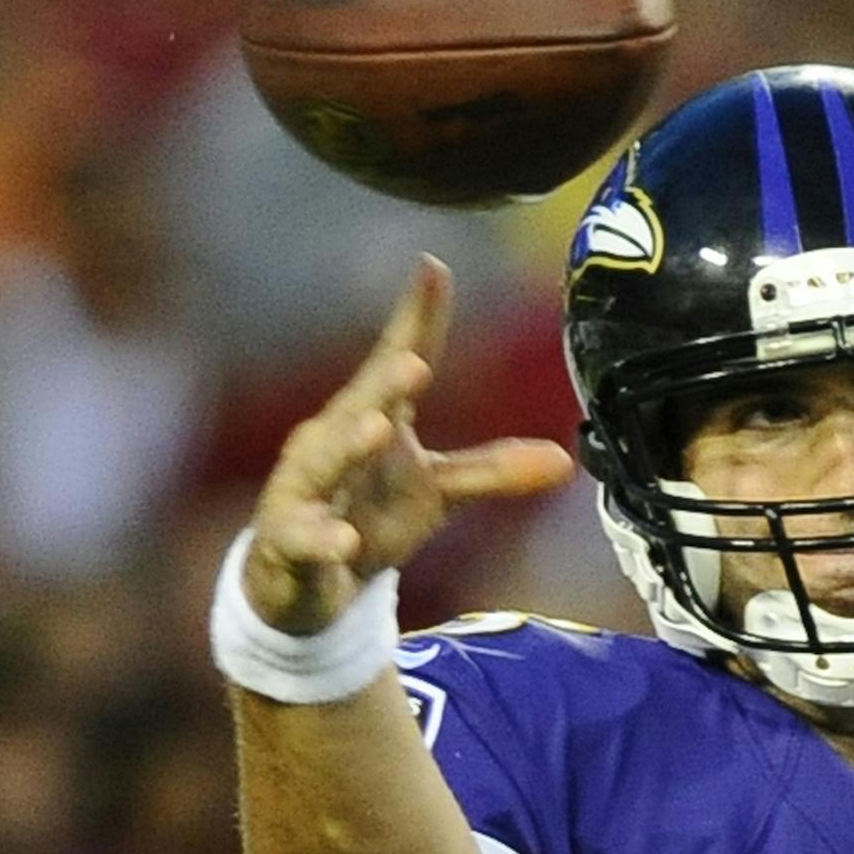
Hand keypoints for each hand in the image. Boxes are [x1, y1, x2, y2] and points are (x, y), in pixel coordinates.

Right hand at [244, 255, 575, 635]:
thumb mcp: (435, 495)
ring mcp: (304, 490)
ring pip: (323, 464)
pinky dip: (321, 538)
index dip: (415, 319)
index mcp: (370, 418)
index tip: (433, 268)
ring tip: (376, 428)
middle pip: (360, 405)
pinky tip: (344, 541)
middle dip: (384, 383)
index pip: (394, 362)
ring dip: (347, 446)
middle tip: (414, 360)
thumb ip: (491, 472)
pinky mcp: (288, 540)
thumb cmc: (366, 517)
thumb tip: (565, 461)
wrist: (300, 585)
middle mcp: (330, 441)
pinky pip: (304, 538)